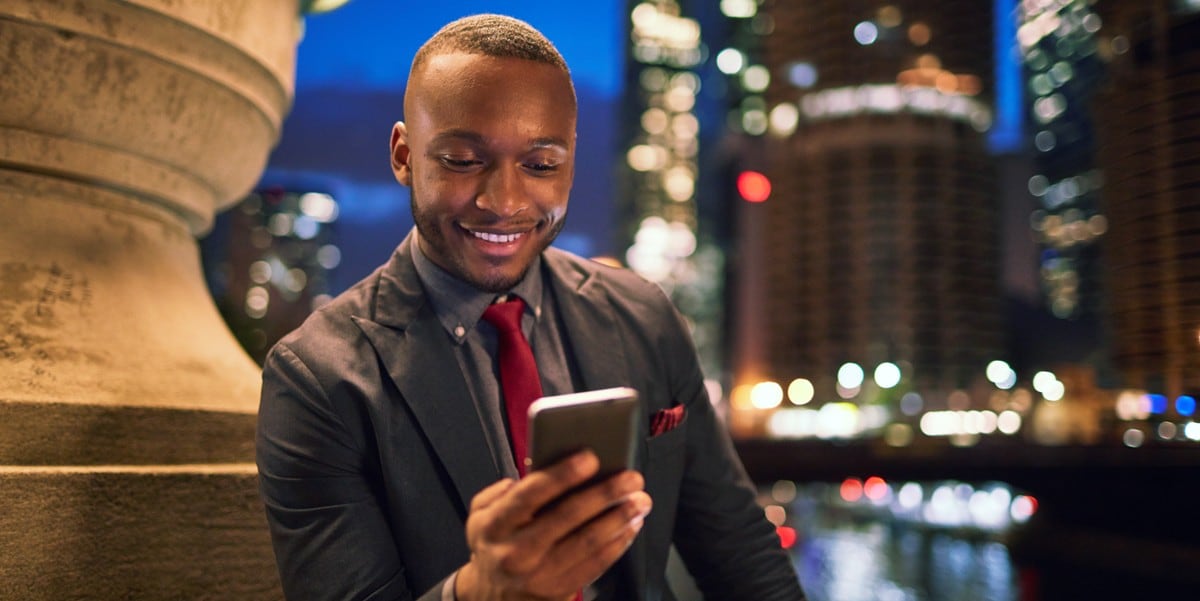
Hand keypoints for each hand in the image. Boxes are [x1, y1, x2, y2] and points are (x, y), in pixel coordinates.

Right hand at [455, 450, 651, 600]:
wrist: (492, 597)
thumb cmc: (494, 545)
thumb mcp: (479, 515)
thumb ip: (500, 492)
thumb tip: (532, 473)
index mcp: (495, 525)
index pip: (531, 494)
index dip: (562, 474)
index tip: (590, 458)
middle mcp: (516, 551)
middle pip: (568, 515)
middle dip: (605, 493)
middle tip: (630, 478)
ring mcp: (539, 574)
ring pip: (588, 541)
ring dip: (619, 518)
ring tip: (639, 501)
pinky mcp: (558, 590)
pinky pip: (595, 565)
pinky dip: (617, 544)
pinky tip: (630, 527)